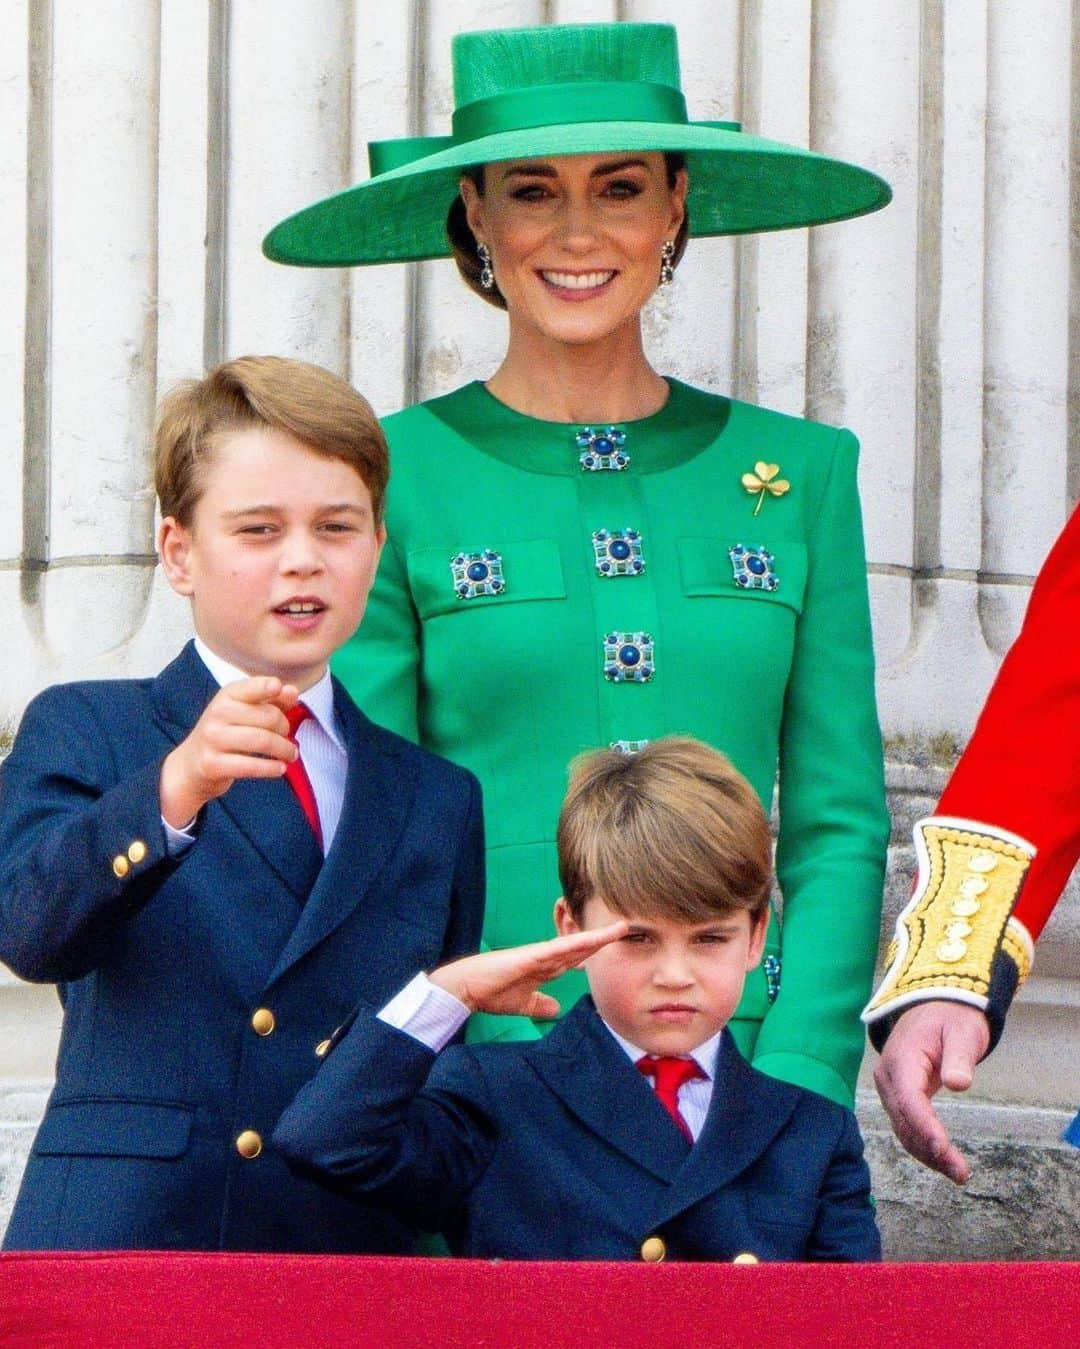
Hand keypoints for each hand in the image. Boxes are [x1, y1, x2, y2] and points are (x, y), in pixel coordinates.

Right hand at [160, 677, 299, 827]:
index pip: (250, 688)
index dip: (265, 686)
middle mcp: (217, 713)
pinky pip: (250, 766)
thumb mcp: (245, 712)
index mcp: (227, 696)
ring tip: (291, 754)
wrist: (190, 764)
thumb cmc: (226, 733)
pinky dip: (270, 768)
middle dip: (284, 727)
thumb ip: (272, 701)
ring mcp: (213, 739)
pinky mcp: (212, 764)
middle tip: (288, 736)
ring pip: (262, 740)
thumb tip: (292, 692)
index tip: (278, 687)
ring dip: (283, 749)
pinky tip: (280, 769)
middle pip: (267, 717)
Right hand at [429, 922, 628, 1018]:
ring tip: (620, 928)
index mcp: (546, 968)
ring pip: (575, 944)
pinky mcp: (530, 956)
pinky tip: (591, 940)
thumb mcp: (522, 1004)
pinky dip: (575, 945)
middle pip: (582, 947)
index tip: (617, 946)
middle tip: (628, 928)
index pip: (578, 958)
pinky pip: (558, 949)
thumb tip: (555, 1009)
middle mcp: (546, 957)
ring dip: (597, 937)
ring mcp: (540, 954)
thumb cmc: (491, 993)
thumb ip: (539, 1004)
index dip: (597, 952)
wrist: (467, 989)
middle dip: (604, 939)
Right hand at [873, 1000, 990, 1183]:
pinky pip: (906, 1125)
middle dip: (931, 1149)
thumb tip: (959, 1084)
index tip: (944, 1148)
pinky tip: (943, 1159)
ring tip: (958, 1173)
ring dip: (928, 1153)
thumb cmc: (952, 1019)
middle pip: (905, 1120)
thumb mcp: (963, 1032)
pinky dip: (923, 1145)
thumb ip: (960, 1057)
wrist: (936, 1008)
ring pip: (903, 1129)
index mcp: (902, 1058)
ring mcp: (891, 1088)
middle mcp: (889, 1076)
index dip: (925, 1126)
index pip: (909, 1098)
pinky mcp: (898, 1096)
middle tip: (961, 1172)